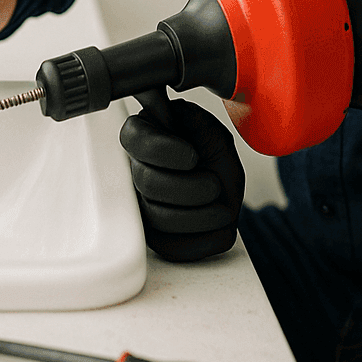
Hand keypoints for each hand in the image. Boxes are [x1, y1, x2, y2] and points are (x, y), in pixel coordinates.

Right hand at [119, 97, 245, 261]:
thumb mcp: (211, 131)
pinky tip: (217, 227)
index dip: (165, 149)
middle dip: (191, 187)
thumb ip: (193, 120)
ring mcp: (144, 205)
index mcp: (145, 137)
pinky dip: (202, 241)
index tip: (192, 156)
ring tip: (222, 208)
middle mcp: (137, 171)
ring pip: (158, 218)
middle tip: (214, 185)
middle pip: (148, 183)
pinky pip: (171, 248)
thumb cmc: (213, 155)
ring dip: (201, 216)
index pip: (136, 139)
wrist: (226, 186)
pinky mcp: (157, 236)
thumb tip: (175, 113)